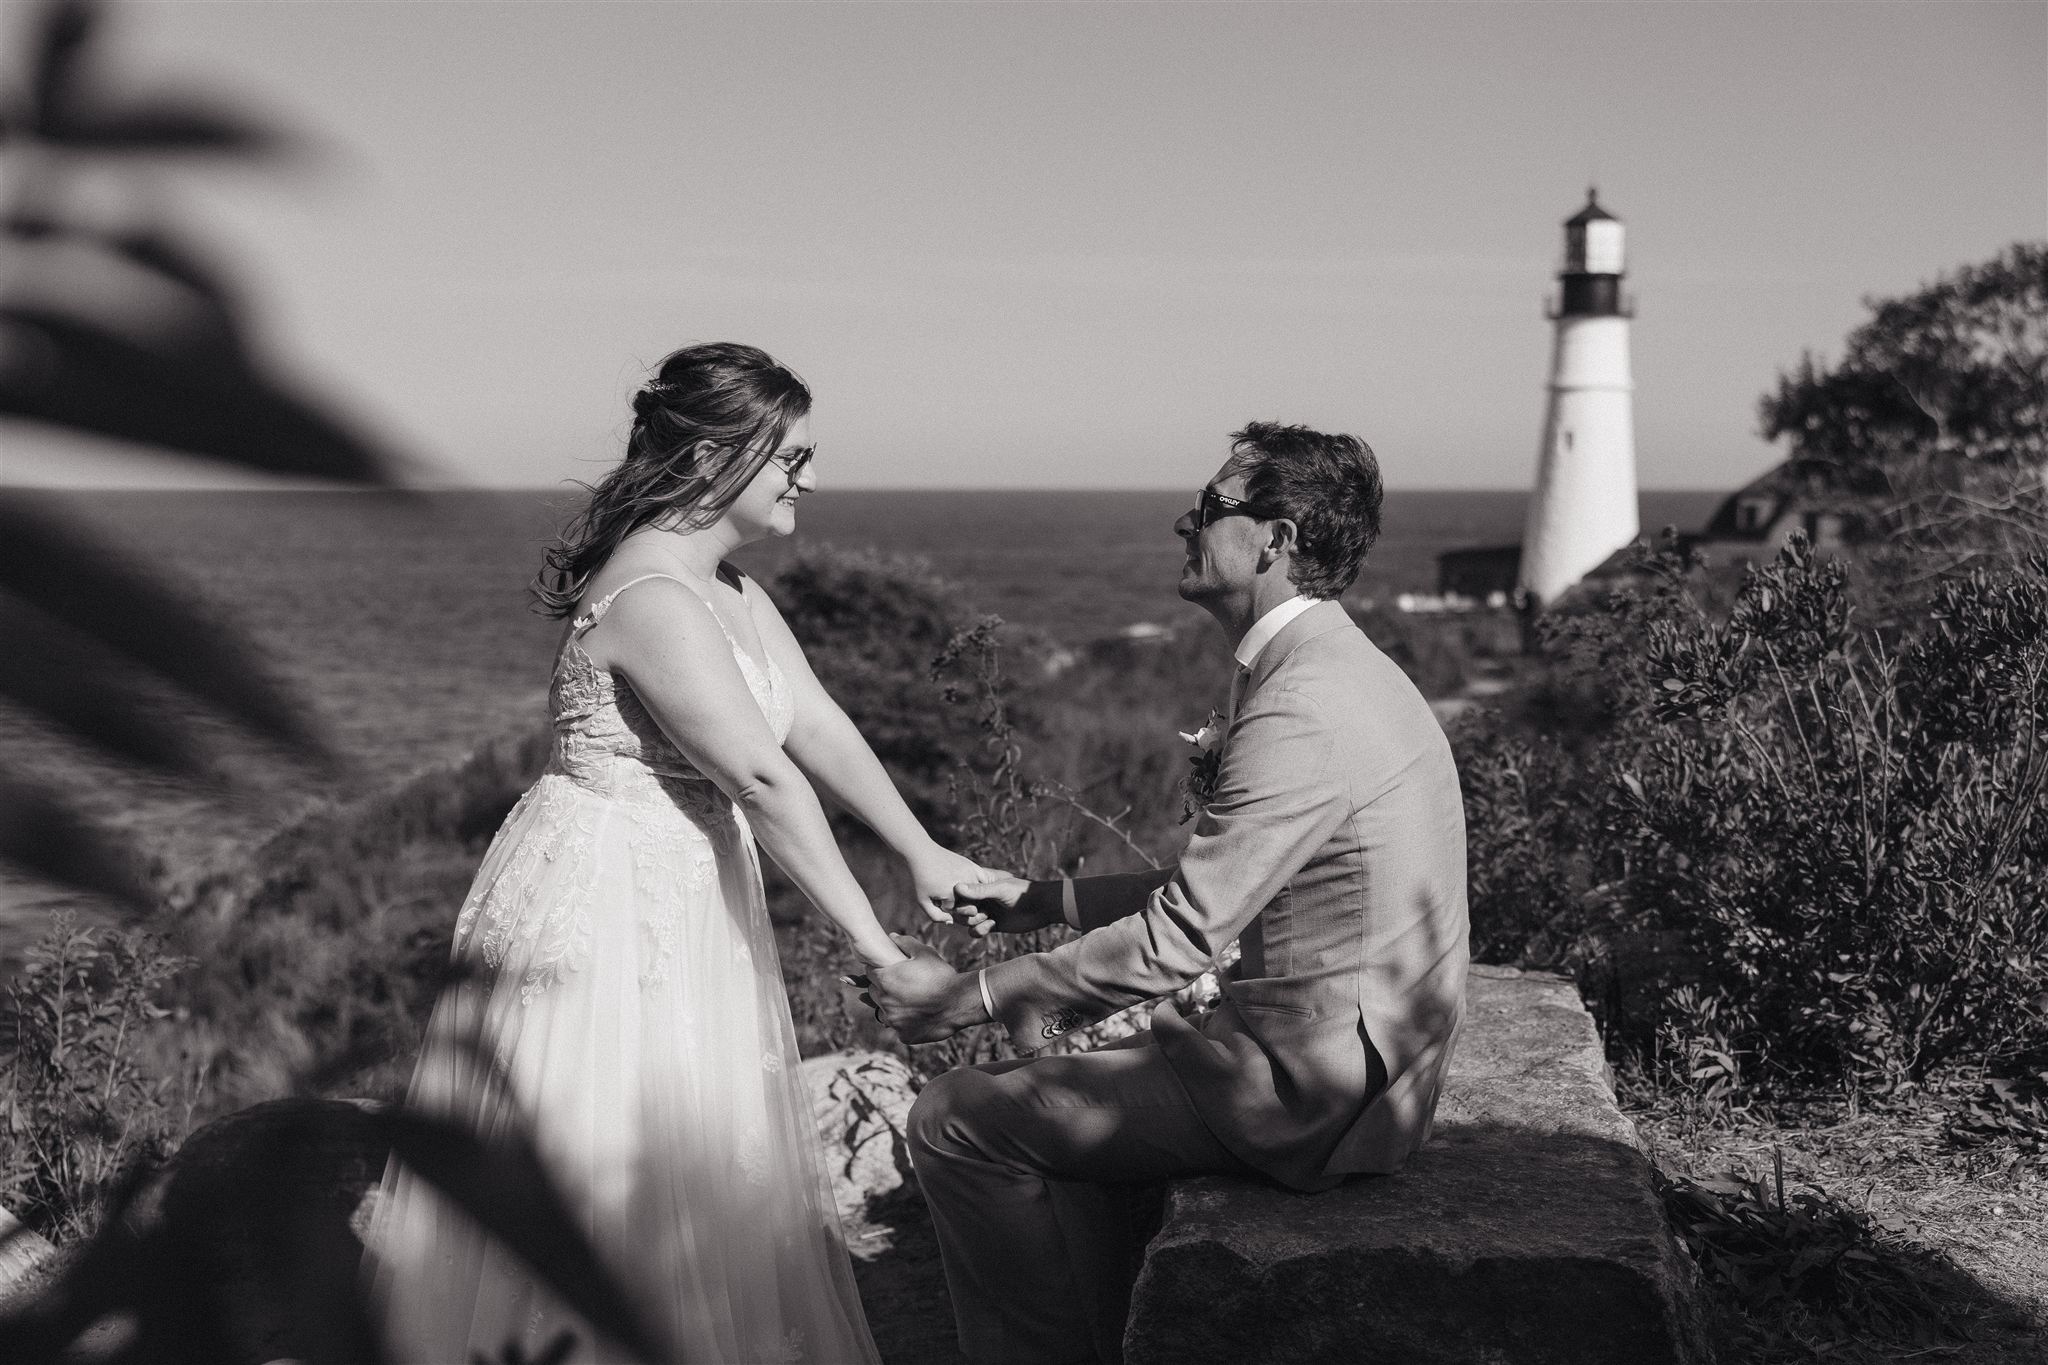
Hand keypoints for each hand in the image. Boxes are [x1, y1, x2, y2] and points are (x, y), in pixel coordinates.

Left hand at [852, 933, 984, 1043]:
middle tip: (902, 985)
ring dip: (891, 1006)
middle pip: (874, 993)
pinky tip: (918, 1014)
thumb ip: (905, 944)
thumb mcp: (925, 954)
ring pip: (884, 1012)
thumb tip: (892, 936)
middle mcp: (884, 1002)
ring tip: (910, 1000)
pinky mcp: (904, 1035)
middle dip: (884, 988)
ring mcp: (893, 1021)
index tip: (890, 971)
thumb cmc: (941, 975)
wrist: (959, 1002)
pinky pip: (898, 1027)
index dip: (880, 970)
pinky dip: (905, 1022)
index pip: (870, 973)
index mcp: (885, 980)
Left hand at [906, 845, 998, 923]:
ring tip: (955, 888)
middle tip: (947, 895)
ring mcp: (971, 875)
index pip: (957, 913)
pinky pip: (983, 882)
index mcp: (951, 896)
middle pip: (970, 905)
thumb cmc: (921, 878)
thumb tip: (952, 921)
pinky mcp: (974, 866)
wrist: (923, 853)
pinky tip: (970, 884)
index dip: (947, 909)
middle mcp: (964, 886)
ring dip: (971, 895)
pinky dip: (979, 885)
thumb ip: (935, 916)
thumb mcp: (922, 900)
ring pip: (978, 895)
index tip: (939, 901)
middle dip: (960, 904)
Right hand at [951, 873, 1059, 936]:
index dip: (956, 898)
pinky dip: (979, 931)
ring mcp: (985, 911)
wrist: (1042, 907)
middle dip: (964, 912)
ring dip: (973, 922)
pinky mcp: (992, 925)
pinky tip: (993, 925)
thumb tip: (956, 887)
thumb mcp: (1000, 889)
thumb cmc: (1021, 892)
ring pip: (966, 920)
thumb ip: (979, 890)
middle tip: (977, 911)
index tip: (966, 901)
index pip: (958, 890)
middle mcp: (980, 897)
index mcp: (980, 883)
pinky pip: (975, 931)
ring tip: (987, 918)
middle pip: (959, 907)